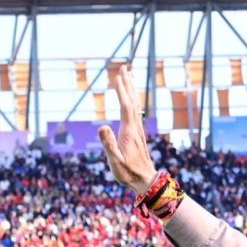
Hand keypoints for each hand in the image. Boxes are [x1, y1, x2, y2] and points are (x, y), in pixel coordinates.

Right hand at [95, 61, 156, 194]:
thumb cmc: (128, 172)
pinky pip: (134, 111)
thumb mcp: (115, 161)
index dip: (121, 92)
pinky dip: (132, 99)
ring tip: (128, 75)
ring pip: (135, 104)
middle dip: (127, 83)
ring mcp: (137, 129)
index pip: (126, 106)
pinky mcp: (137, 133)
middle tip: (124, 67)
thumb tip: (102, 126)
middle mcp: (135, 127)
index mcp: (129, 131)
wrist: (145, 179)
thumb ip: (108, 144)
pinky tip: (130, 98)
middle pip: (132, 101)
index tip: (117, 77)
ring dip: (131, 89)